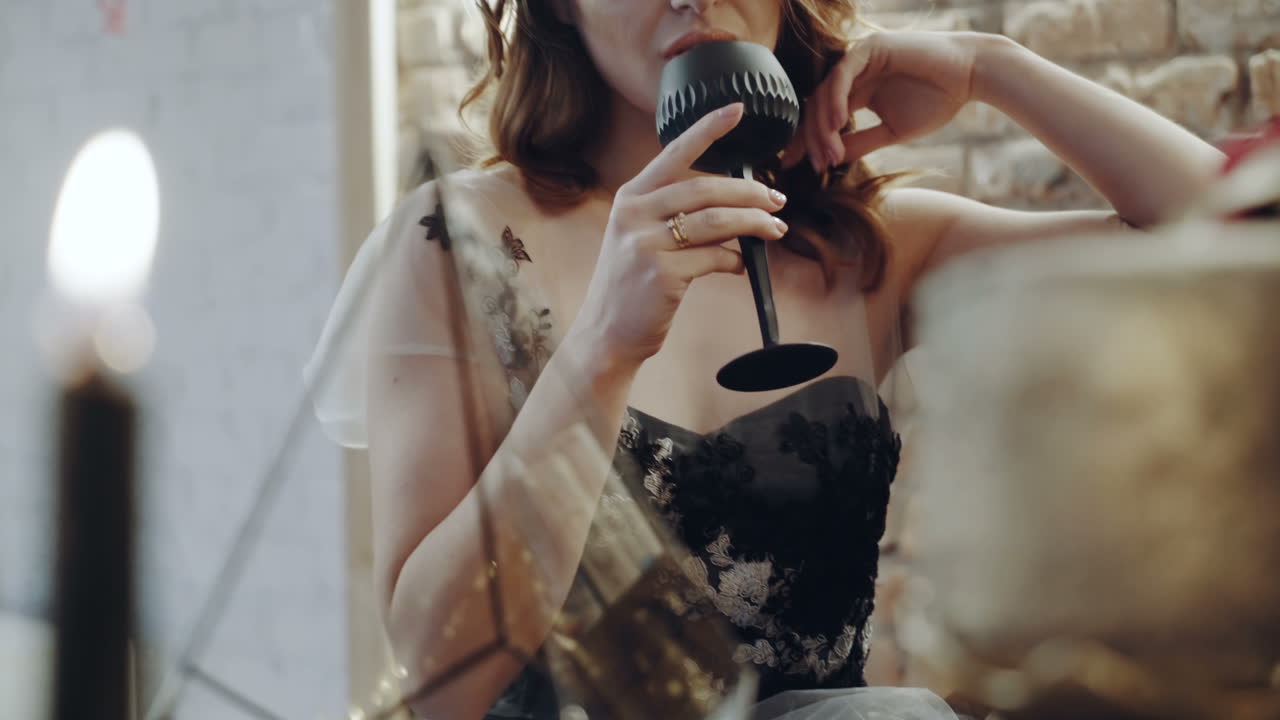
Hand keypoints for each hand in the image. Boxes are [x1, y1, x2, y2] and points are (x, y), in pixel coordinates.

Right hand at [567, 103, 789, 373]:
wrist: (605, 334)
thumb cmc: (631, 286)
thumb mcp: (639, 238)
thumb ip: (673, 216)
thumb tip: (733, 203)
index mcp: (631, 198)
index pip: (675, 152)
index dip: (709, 128)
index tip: (738, 110)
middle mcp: (635, 214)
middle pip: (706, 187)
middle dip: (750, 191)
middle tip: (777, 199)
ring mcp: (647, 242)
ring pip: (717, 220)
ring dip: (754, 222)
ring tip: (774, 228)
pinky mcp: (662, 272)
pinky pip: (715, 256)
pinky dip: (735, 258)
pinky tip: (740, 264)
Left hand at [782, 31, 983, 171]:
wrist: (970, 76)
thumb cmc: (938, 101)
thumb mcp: (892, 132)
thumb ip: (861, 142)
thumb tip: (832, 160)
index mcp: (857, 92)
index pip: (822, 117)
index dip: (806, 141)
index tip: (794, 165)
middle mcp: (852, 74)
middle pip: (816, 106)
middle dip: (809, 138)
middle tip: (810, 165)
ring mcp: (858, 59)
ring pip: (825, 93)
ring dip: (823, 126)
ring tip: (827, 154)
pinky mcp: (869, 49)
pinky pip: (842, 76)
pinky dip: (836, 100)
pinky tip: (838, 124)